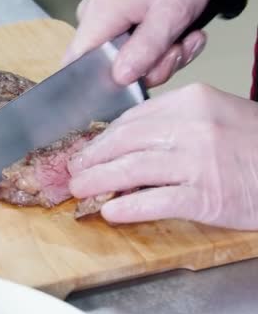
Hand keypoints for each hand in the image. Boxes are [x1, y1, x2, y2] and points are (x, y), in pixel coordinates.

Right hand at [62, 0, 213, 86]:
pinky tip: (181, 36)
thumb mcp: (172, 12)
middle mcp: (96, 20)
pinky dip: (164, 49)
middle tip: (177, 51)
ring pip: (129, 62)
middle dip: (150, 68)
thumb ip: (146, 48)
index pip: (76, 65)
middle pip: (110, 68)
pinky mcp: (123, 23)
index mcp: (99, 15)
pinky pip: (137, 51)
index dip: (100, 83)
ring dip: (163, 59)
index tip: (136, 82)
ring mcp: (109, 22)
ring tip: (185, 38)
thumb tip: (120, 78)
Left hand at [67, 83, 257, 230]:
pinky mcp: (205, 195)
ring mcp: (198, 161)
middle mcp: (192, 127)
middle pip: (125, 142)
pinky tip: (110, 211)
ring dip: (98, 181)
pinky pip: (154, 200)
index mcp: (190, 102)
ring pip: (132, 170)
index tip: (86, 149)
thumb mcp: (213, 117)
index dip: (102, 138)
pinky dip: (127, 207)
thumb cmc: (253, 144)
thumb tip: (125, 147)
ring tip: (79, 189)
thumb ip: (172, 125)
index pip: (132, 119)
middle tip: (73, 170)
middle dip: (92, 158)